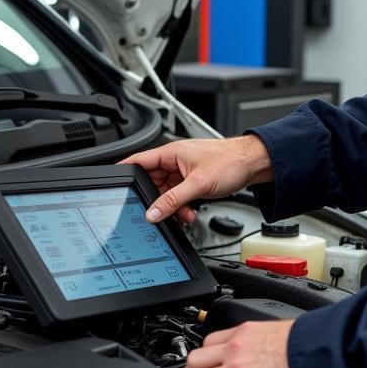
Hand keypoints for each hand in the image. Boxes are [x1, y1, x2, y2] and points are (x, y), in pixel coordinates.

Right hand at [120, 134, 273, 223]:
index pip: (137, 162)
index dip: (123, 174)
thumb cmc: (230, 162)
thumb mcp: (198, 184)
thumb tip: (152, 212)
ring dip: (171, 207)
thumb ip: (173, 200)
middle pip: (151, 183)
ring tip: (182, 214)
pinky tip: (189, 213)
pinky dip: (181, 207)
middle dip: (154, 200)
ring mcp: (182, 172)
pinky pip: (177, 197)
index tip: (113, 188)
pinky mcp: (192, 182)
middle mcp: (173, 161)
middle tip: (158, 213)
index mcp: (170, 153)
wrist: (253, 164)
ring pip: (165, 193)